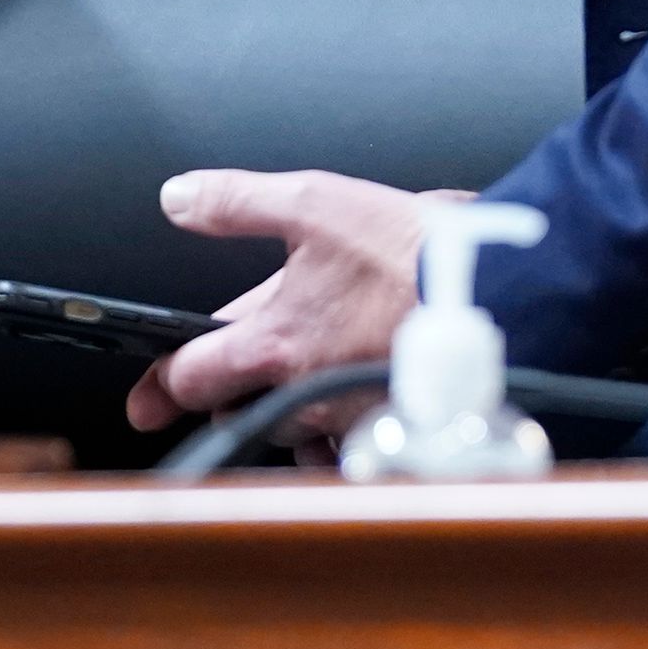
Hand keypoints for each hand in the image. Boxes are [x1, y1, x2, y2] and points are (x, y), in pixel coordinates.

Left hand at [124, 172, 469, 432]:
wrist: (502, 293)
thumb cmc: (416, 252)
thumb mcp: (314, 203)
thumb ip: (237, 202)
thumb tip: (179, 198)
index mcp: (278, 341)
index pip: (194, 377)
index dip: (164, 384)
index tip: (145, 399)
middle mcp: (308, 392)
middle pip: (240, 409)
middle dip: (227, 393)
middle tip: (218, 381)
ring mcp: (351, 418)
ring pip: (294, 432)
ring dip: (283, 412)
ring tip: (287, 385)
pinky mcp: (395, 431)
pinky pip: (348, 450)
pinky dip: (338, 435)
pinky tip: (343, 411)